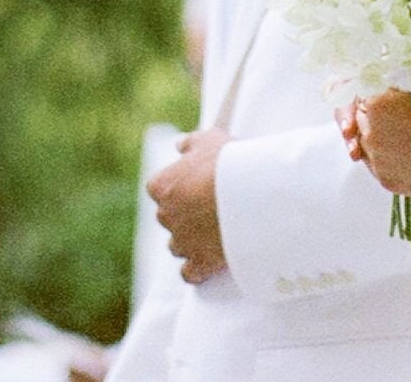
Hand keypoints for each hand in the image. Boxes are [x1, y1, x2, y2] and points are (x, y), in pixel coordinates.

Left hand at [148, 127, 229, 283]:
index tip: (197, 182)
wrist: (251, 194)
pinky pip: (189, 272)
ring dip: (190, 239)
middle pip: (168, 216)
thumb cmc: (228, 162)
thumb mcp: (210, 139)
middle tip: (211, 203)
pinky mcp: (198, 263)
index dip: (179, 185)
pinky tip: (210, 260)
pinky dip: (197, 268)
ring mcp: (181, 242)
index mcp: (162, 186)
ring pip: (177, 245)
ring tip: (214, 229)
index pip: (159, 187)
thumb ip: (190, 142)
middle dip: (184, 212)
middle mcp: (165, 216)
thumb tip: (179, 145)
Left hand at [351, 89, 410, 210]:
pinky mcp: (389, 183)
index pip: (363, 87)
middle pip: (361, 114)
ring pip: (366, 140)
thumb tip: (399, 68)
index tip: (390, 84)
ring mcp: (379, 162)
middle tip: (401, 105)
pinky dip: (389, 152)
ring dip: (381, 131)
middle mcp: (373, 134)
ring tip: (409, 126)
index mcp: (382, 103)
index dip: (377, 84)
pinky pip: (377, 162)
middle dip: (378, 108)